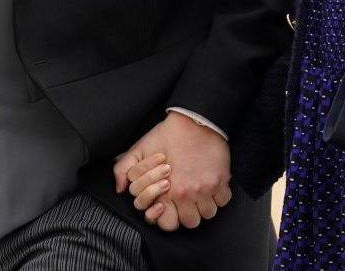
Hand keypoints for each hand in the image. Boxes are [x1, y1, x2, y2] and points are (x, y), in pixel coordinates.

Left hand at [113, 112, 231, 230]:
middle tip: (187, 200)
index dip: (169, 219)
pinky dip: (220, 196)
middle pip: (191, 222)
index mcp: (167, 190)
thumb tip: (120, 189)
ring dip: (205, 205)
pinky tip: (212, 185)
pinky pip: (224, 201)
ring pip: (208, 214)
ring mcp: (206, 188)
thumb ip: (124, 169)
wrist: (193, 119)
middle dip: (189, 213)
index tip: (172, 208)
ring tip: (200, 193)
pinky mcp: (222, 180)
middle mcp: (187, 193)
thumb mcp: (139, 149)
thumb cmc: (167, 135)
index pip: (169, 224)